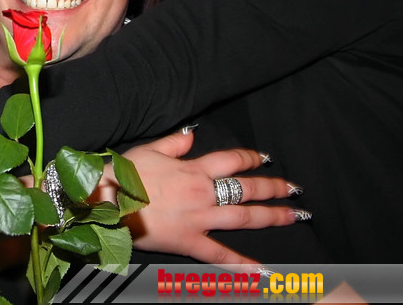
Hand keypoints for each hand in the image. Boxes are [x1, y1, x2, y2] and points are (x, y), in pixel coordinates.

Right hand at [115, 129, 299, 268]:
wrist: (108, 201)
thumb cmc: (124, 175)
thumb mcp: (149, 149)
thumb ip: (175, 142)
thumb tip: (194, 132)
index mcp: (193, 169)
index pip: (231, 160)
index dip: (251, 158)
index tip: (266, 158)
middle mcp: (203, 192)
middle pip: (246, 188)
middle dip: (274, 188)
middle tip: (295, 189)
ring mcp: (199, 218)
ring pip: (243, 217)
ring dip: (272, 216)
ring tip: (294, 216)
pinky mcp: (190, 242)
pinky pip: (220, 254)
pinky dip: (242, 264)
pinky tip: (264, 271)